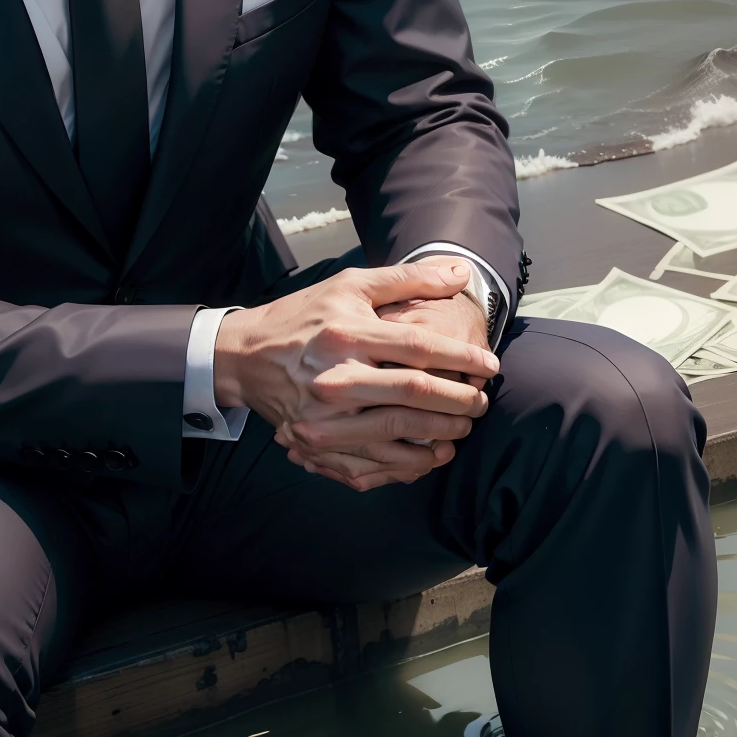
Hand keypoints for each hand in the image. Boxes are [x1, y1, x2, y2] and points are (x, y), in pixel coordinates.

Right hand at [216, 259, 498, 491]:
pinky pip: (369, 463)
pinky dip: (406, 464)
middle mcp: (334, 377)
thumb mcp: (350, 285)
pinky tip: (430, 456)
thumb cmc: (304, 317)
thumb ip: (407, 279)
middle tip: (482, 402)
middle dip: (459, 400)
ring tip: (463, 428)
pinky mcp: (314, 443)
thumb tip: (461, 271)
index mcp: (347, 335)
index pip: (419, 348)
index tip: (490, 368)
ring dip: (440, 435)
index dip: (462, 359)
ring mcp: (323, 416)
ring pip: (396, 434)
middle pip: (414, 393)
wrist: (245, 356)